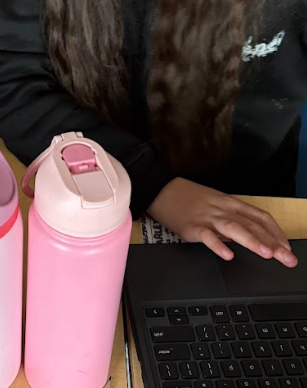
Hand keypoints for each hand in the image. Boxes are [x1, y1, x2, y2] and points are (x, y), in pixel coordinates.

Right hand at [147, 178, 297, 266]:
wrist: (160, 188)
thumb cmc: (186, 197)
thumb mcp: (213, 203)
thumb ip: (231, 217)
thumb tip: (248, 235)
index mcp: (229, 203)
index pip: (260, 217)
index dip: (276, 233)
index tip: (286, 247)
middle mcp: (222, 209)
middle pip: (252, 225)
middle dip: (272, 243)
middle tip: (287, 259)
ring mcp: (207, 217)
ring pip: (234, 228)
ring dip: (252, 241)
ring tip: (267, 254)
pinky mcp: (191, 226)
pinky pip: (207, 236)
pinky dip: (218, 245)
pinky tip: (227, 255)